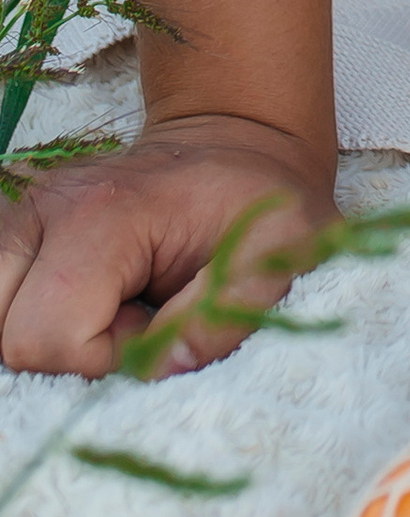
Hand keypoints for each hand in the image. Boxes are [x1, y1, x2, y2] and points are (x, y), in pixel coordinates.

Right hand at [0, 115, 336, 378]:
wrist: (231, 147)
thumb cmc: (253, 202)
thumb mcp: (274, 251)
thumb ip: (221, 316)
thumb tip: (158, 370)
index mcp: (101, 211)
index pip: (47, 336)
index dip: (105, 354)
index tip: (154, 323)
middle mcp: (43, 206)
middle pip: (8, 334)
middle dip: (67, 349)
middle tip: (130, 317)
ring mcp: (20, 213)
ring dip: (45, 332)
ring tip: (106, 306)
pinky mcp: (13, 226)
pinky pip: (0, 300)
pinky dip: (33, 314)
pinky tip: (83, 297)